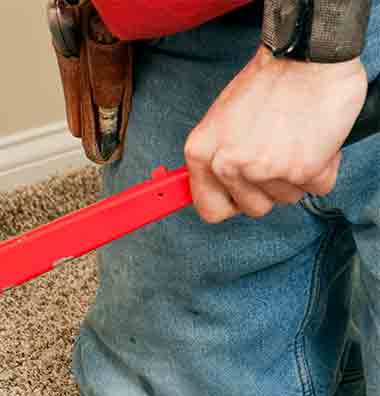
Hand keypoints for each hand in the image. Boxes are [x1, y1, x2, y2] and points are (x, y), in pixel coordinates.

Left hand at [184, 48, 366, 222]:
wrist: (307, 56)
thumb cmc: (268, 81)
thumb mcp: (221, 119)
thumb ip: (217, 156)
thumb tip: (218, 186)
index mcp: (201, 153)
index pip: (209, 209)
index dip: (230, 203)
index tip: (241, 195)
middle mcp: (228, 165)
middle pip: (253, 208)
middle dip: (270, 187)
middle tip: (278, 153)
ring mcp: (265, 170)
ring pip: (287, 199)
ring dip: (297, 175)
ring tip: (296, 138)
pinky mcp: (303, 170)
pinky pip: (317, 188)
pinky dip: (323, 168)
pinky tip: (316, 139)